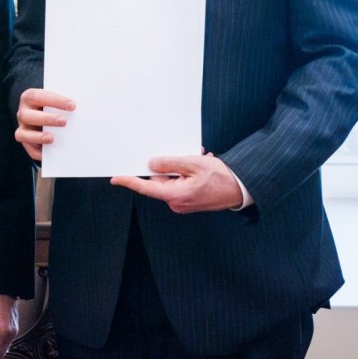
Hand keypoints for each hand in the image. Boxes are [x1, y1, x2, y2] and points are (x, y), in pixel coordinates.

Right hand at [15, 88, 74, 162]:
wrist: (46, 116)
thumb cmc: (55, 106)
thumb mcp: (58, 101)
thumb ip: (65, 103)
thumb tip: (85, 107)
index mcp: (30, 97)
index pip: (39, 96)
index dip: (55, 101)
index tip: (72, 106)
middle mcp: (23, 112)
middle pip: (27, 115)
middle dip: (47, 119)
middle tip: (64, 122)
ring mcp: (22, 128)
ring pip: (23, 134)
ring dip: (39, 137)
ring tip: (52, 139)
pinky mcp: (26, 142)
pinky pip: (29, 149)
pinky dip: (39, 153)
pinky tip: (51, 153)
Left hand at [109, 151, 243, 213]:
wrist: (241, 189)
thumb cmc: (221, 177)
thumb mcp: (194, 164)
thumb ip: (170, 163)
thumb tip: (152, 164)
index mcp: (175, 195)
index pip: (146, 187)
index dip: (129, 181)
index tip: (115, 178)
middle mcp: (176, 203)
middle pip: (160, 181)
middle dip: (168, 166)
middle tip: (185, 155)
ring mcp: (183, 203)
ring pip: (172, 181)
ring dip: (180, 168)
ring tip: (197, 159)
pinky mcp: (189, 201)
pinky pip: (180, 184)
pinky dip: (186, 174)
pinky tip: (199, 165)